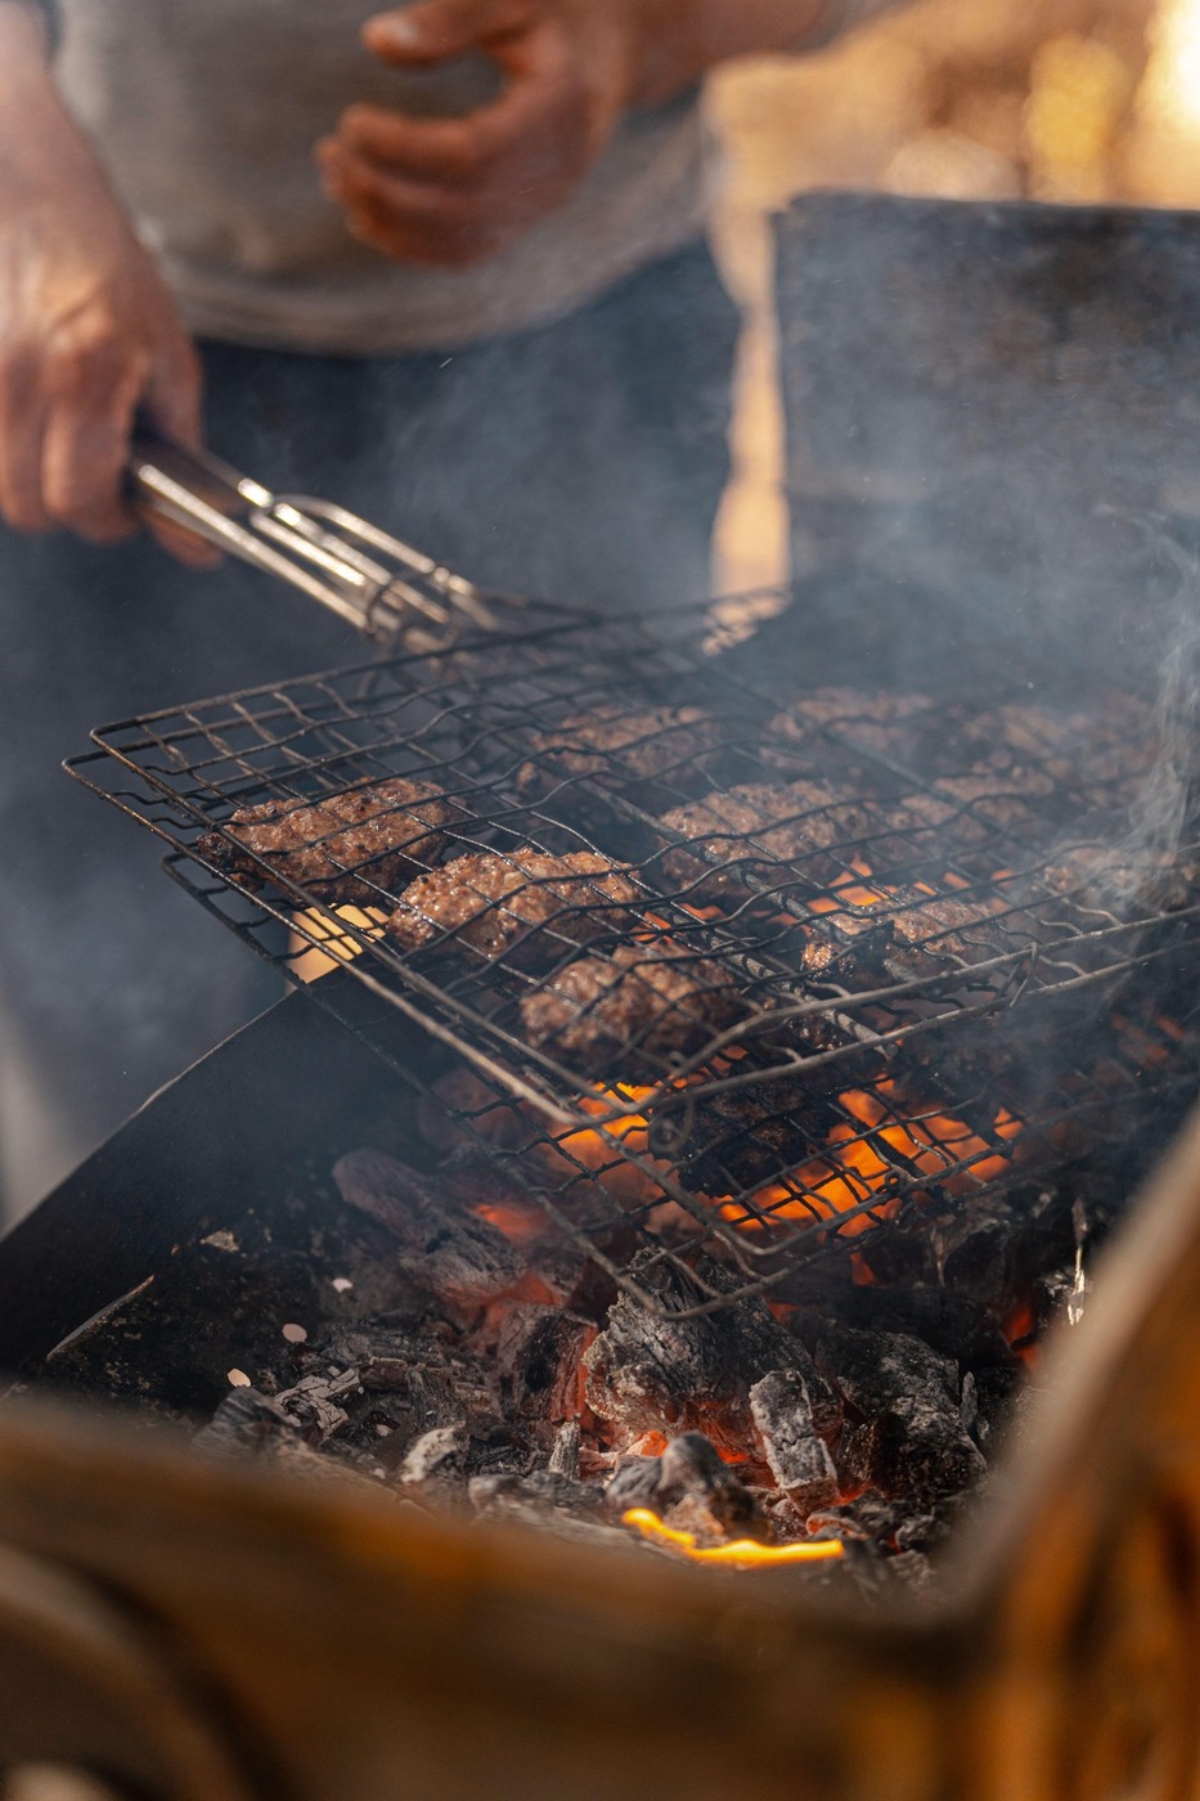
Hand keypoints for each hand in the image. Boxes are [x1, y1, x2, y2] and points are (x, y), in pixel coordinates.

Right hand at [0, 16, 210, 559]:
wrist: (33, 194)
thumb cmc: (106, 269)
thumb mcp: (168, 357)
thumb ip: (178, 451)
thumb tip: (195, 545)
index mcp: (86, 372)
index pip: (79, 498)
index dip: (107, 519)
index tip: (126, 509)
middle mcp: (21, 376)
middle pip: (29, 506)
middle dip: (70, 507)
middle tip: (99, 478)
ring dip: (33, 482)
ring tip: (66, 443)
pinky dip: (8, 452)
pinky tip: (34, 422)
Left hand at [316, 0, 651, 267]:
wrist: (612, 50)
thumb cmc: (557, 8)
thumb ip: (449, 17)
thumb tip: (376, 43)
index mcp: (560, 112)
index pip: (472, 156)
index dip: (404, 150)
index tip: (349, 122)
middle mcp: (558, 171)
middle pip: (462, 208)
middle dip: (386, 190)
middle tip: (327, 155)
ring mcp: (546, 204)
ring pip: (462, 239)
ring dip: (391, 222)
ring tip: (335, 181)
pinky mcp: (527, 218)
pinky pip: (468, 250)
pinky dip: (413, 244)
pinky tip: (366, 217)